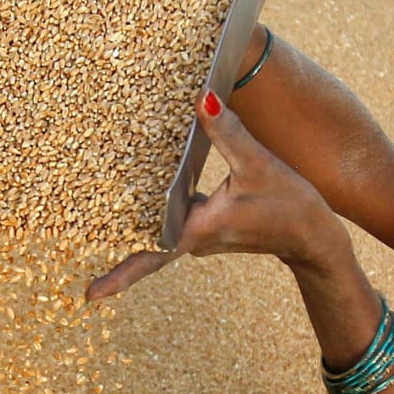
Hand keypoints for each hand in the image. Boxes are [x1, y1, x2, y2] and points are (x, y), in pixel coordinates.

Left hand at [86, 92, 343, 300]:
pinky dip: (155, 213)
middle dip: (114, 256)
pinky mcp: (207, 229)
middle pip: (146, 247)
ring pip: (158, 234)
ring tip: (92, 219)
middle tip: (80, 269)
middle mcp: (195, 239)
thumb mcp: (258, 163)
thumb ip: (228, 131)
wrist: (314, 236)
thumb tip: (203, 97)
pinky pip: (172, 223)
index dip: (121, 274)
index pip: (153, 254)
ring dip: (131, 230)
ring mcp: (200, 237)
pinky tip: (139, 196)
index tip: (91, 296)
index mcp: (201, 229)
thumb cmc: (291, 204)